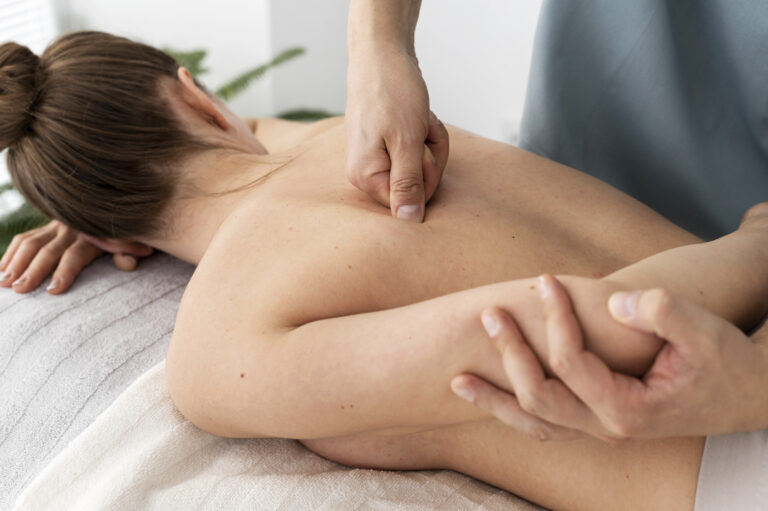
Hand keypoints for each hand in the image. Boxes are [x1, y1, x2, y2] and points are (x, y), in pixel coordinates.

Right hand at [0, 220, 153, 293]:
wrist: (120, 210)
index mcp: (94, 236)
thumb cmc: (130, 236)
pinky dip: (11, 253)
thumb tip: (125, 262)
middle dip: (33, 271)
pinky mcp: (47, 227)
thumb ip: (130, 254)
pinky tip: (1, 270)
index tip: (53, 291)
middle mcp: (72, 229)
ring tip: (4, 283)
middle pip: (48, 250)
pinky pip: (25, 238)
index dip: (64, 273)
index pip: (75, 255)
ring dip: (15, 262)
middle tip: (20, 290)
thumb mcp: (136, 243)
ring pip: (30, 242)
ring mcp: (57, 226)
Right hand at [345, 49, 448, 221]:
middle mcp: (366, 172)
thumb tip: (408, 221)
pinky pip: (419, 151)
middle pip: (418, 186)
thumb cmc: (391, 91)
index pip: (409, 203)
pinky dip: (426, 133)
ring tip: (419, 119)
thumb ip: (408, 184)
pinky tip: (418, 116)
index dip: (426, 177)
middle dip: (430, 156)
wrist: (381, 53)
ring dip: (430, 141)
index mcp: (365, 176)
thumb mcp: (407, 141)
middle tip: (421, 128)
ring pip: (422, 167)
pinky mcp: (387, 145)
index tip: (421, 149)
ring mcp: (377, 158)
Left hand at [451, 274, 767, 440]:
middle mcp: (607, 426)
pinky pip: (545, 422)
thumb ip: (665, 315)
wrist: (744, 395)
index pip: (573, 363)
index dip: (554, 319)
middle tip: (488, 313)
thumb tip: (615, 300)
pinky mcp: (595, 420)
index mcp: (630, 408)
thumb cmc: (725, 362)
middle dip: (510, 353)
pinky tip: (487, 395)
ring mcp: (598, 428)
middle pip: (540, 396)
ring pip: (535, 420)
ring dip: (495, 398)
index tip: (545, 279)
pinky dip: (513, 410)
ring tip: (456, 378)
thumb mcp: (706, 334)